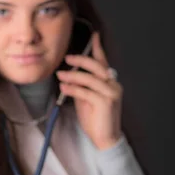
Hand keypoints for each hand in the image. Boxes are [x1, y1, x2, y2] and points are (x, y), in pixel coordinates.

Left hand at [56, 32, 122, 149]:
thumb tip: (68, 76)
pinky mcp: (105, 103)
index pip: (103, 62)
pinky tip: (64, 87)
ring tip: (60, 74)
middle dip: (81, 61)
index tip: (94, 35)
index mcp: (110, 82)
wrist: (105, 138)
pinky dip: (73, 88)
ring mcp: (111, 93)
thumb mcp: (87, 99)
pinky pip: (86, 92)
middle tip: (67, 58)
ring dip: (73, 76)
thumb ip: (82, 86)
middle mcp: (113, 85)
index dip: (98, 48)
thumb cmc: (96, 119)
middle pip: (97, 67)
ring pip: (90, 79)